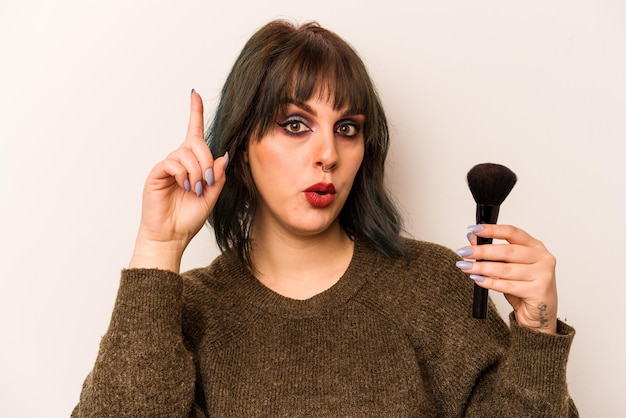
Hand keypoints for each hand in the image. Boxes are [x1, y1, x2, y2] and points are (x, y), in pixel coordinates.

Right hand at [129, 90, 227, 271]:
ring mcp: (167, 166)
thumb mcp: (212, 196)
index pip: (194, 133)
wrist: (171, 235)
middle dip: (206, 160)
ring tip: (195, 189)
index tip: (194, 94)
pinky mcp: (157, 173)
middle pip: (196, 142)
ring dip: (196, 171)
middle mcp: (179, 161)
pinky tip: (184, 186)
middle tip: (207, 181)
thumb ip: (218, 176)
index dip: (194, 113)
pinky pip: (173, 162)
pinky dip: (183, 174)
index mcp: (193, 164)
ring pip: (186, 153)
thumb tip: (222, 156)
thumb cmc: (189, 217)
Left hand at [455, 224, 557, 333]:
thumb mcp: (507, 265)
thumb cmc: (524, 286)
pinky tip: (478, 280)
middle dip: (481, 251)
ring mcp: (543, 274)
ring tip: (466, 267)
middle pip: (507, 251)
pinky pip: (508, 286)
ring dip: (482, 268)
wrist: (540, 314)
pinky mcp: (538, 291)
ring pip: (505, 269)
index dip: (492, 230)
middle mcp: (542, 258)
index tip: (474, 230)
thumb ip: (492, 251)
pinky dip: (490, 282)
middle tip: (464, 252)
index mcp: (535, 246)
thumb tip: (472, 237)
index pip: (512, 232)